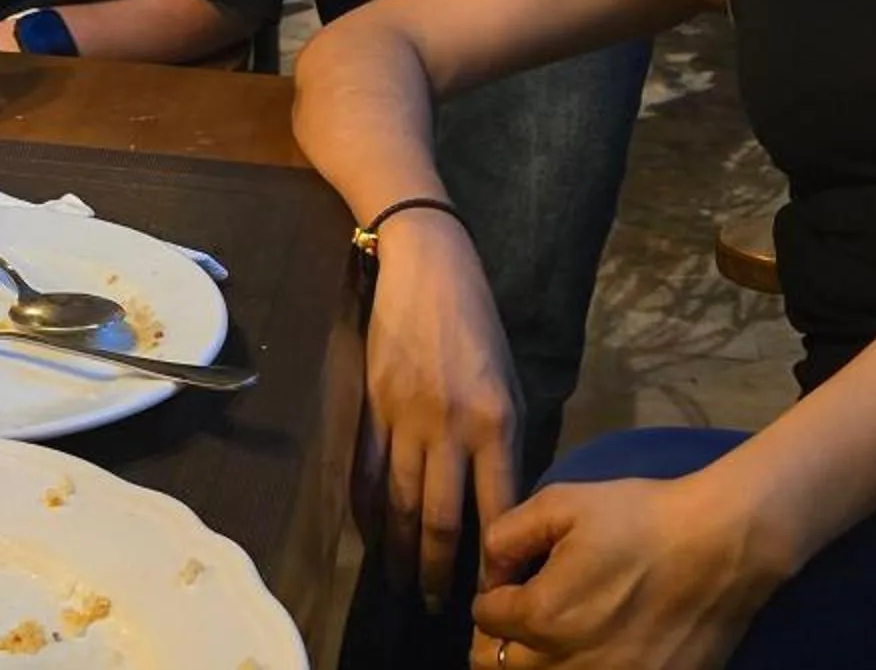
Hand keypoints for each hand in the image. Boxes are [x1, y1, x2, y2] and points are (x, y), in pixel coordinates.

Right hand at [357, 210, 524, 612]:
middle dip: (438, 569)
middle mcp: (451, 428)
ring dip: (398, 549)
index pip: (498, 506)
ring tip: (400, 582)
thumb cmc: (478, 323)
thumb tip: (501, 497)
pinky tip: (368, 534)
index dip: (494, 556)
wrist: (426, 268)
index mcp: (497, 422)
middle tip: (434, 605)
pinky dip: (365, 508)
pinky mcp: (372, 406)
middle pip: (440, 516)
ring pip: (399, 501)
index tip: (494, 592)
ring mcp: (406, 418)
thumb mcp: (510, 380)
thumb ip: (506, 439)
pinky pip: (365, 470)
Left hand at [473, 473, 774, 669]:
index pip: (485, 619)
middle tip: (516, 619)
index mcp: (543, 615)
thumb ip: (507, 534)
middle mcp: (569, 664)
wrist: (720, 548)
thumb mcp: (562, 503)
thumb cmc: (640, 519)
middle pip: (498, 669)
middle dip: (498, 642)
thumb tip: (491, 570)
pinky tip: (588, 654)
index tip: (510, 582)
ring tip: (548, 641)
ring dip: (532, 665)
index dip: (492, 595)